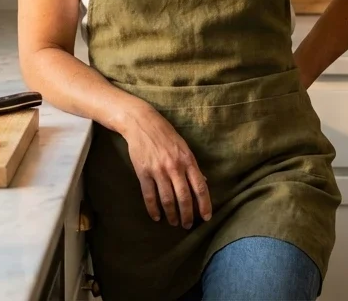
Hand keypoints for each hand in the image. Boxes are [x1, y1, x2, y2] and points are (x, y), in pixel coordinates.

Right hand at [122, 104, 211, 228]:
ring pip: (167, 200)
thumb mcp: (183, 146)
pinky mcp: (143, 172)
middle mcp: (174, 167)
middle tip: (187, 225)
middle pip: (184, 197)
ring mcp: (158, 170)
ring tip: (174, 222)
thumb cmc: (165, 134)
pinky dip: (153, 209)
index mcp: (187, 160)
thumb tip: (203, 182)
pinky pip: (149, 196)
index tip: (206, 218)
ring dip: (172, 214)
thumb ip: (192, 166)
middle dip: (187, 215)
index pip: (200, 187)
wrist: (142, 122)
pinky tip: (156, 217)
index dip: (204, 205)